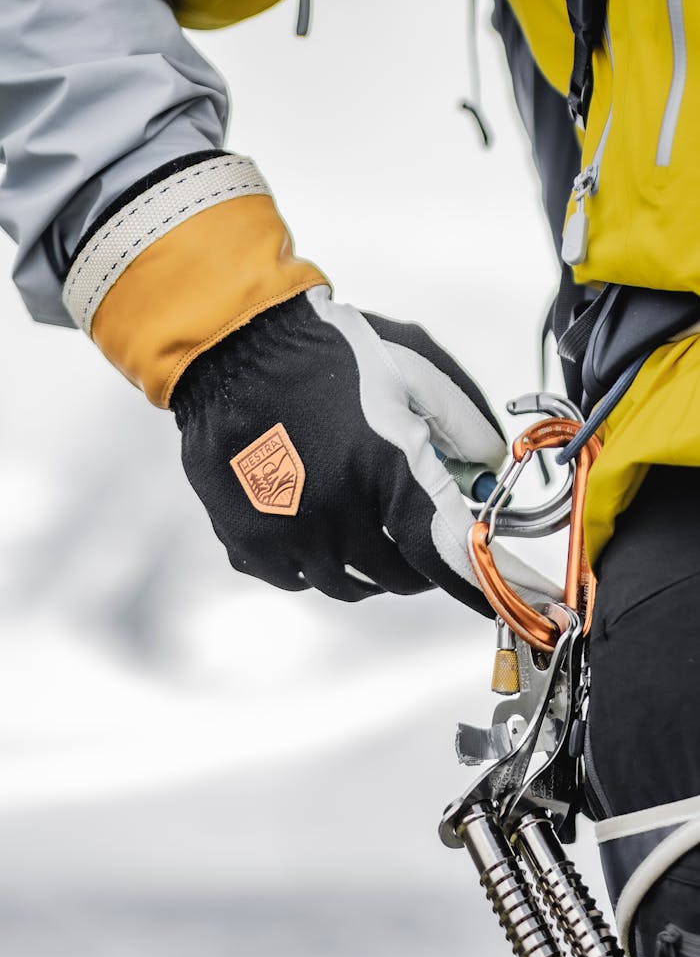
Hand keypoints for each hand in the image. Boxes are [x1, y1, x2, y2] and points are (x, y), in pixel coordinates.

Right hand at [171, 286, 553, 610]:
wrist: (231, 348)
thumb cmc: (323, 353)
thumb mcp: (407, 368)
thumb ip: (459, 420)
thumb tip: (489, 465)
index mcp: (386, 470)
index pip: (446, 555)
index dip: (477, 588)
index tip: (501, 608)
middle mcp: (337, 514)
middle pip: (399, 578)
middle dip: (417, 562)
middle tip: (412, 536)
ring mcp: (288, 535)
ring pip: (346, 585)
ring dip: (366, 567)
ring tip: (360, 526)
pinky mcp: (248, 543)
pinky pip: (296, 579)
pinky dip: (313, 562)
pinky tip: (311, 524)